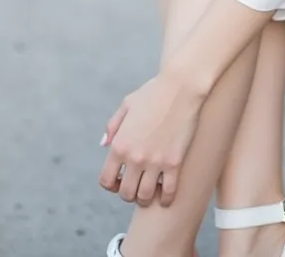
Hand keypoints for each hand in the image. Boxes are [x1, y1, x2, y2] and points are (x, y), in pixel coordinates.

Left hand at [98, 70, 204, 206]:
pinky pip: (168, 192)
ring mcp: (155, 161)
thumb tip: (104, 145)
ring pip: (145, 197)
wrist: (181, 86)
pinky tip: (168, 194)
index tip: (119, 181)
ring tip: (152, 191)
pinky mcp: (174, 162)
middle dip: (129, 193)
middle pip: (126, 193)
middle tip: (137, 187)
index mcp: (119, 144)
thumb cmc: (154, 92)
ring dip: (147, 198)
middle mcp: (134, 157)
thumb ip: (113, 126)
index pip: (106, 180)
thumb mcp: (127, 104)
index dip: (111, 185)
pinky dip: (166, 198)